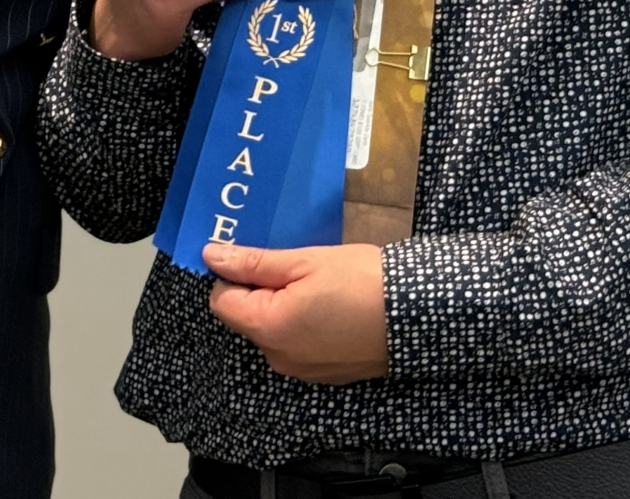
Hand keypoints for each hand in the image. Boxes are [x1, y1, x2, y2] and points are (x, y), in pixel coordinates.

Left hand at [206, 243, 389, 383]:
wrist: (418, 314)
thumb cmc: (361, 281)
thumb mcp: (305, 261)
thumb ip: (254, 262)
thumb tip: (211, 256)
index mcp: (267, 328)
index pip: (221, 300)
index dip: (234, 274)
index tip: (261, 257)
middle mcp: (278, 357)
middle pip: (246, 317)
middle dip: (261, 290)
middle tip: (295, 266)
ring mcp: (301, 370)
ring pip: (272, 330)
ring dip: (283, 306)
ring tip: (318, 283)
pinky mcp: (323, 373)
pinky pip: (296, 344)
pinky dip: (304, 324)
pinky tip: (331, 306)